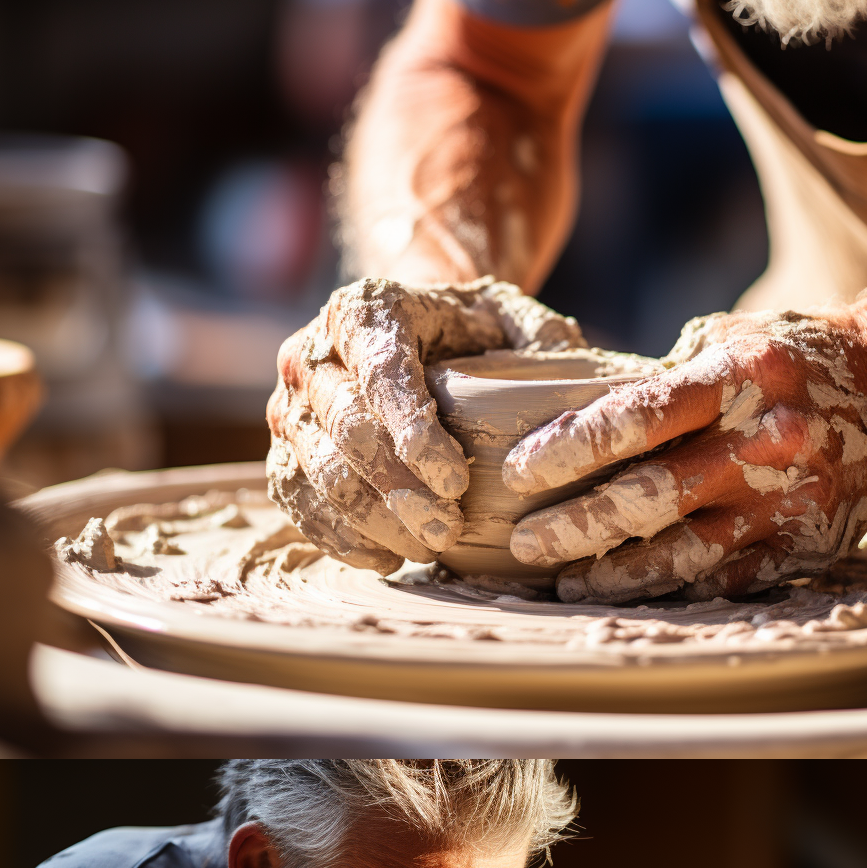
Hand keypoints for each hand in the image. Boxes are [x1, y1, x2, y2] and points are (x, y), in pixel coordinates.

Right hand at [265, 276, 585, 568]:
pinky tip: (390, 556)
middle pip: (345, 430)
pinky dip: (341, 537)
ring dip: (374, 520)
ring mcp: (291, 408)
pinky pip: (298, 503)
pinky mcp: (286, 453)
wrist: (412, 335)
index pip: (379, 372)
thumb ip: (542, 335)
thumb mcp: (510, 315)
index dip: (412, 431)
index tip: (457, 481)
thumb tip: (580, 378)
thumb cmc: (468, 331)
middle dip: (399, 489)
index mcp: (364, 311)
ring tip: (430, 547)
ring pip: (317, 473)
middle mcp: (312, 356)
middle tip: (449, 529)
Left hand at [499, 310, 866, 604]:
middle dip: (576, 526)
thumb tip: (583, 412)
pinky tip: (634, 591)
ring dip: (618, 574)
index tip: (516, 472)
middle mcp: (764, 442)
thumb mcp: (734, 338)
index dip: (569, 449)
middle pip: (650, 497)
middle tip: (525, 544)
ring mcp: (789, 500)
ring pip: (686, 553)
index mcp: (738, 377)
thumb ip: (669, 377)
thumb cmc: (800, 356)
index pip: (636, 417)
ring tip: (569, 585)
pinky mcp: (808, 541)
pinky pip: (732, 576)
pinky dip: (678, 586)